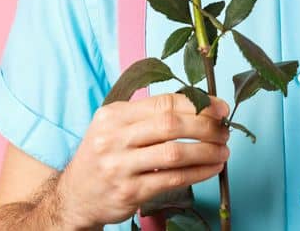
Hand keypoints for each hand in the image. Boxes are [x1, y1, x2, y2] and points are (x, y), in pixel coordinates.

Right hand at [54, 91, 231, 227]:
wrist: (74, 197)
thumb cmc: (105, 157)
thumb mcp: (115, 128)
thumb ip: (149, 115)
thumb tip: (202, 105)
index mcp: (113, 116)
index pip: (164, 103)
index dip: (199, 104)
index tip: (222, 109)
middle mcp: (113, 139)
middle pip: (171, 125)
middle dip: (207, 126)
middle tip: (225, 132)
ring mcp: (119, 166)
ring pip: (175, 153)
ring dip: (207, 151)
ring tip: (224, 151)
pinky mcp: (129, 192)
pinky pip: (173, 178)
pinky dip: (199, 172)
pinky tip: (212, 168)